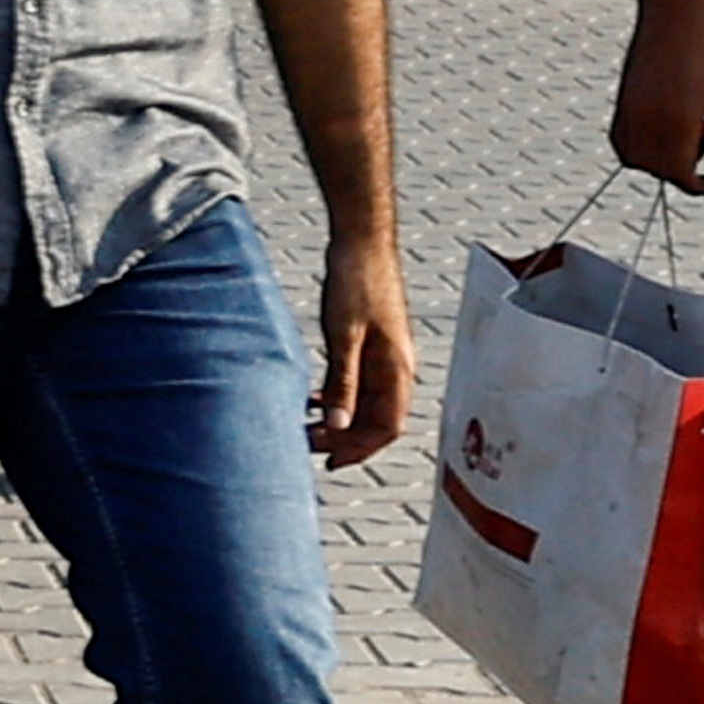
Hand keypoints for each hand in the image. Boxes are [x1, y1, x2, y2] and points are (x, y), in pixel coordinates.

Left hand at [312, 245, 416, 469]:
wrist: (361, 242)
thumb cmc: (357, 282)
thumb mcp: (345, 335)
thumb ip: (343, 381)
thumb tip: (339, 426)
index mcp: (397, 369)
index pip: (387, 427)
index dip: (359, 449)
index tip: (329, 461)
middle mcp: (395, 367)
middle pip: (376, 421)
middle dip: (345, 440)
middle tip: (307, 446)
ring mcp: (383, 356)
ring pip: (365, 404)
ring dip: (339, 421)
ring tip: (306, 429)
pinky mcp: (370, 344)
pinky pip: (357, 384)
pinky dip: (337, 398)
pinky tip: (312, 401)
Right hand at [608, 0, 703, 190]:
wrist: (676, 6)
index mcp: (678, 120)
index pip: (679, 174)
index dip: (699, 186)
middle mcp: (647, 119)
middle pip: (657, 170)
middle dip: (682, 168)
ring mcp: (629, 109)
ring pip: (633, 158)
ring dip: (659, 159)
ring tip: (687, 126)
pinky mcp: (622, 98)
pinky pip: (621, 139)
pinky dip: (639, 146)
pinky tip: (665, 124)